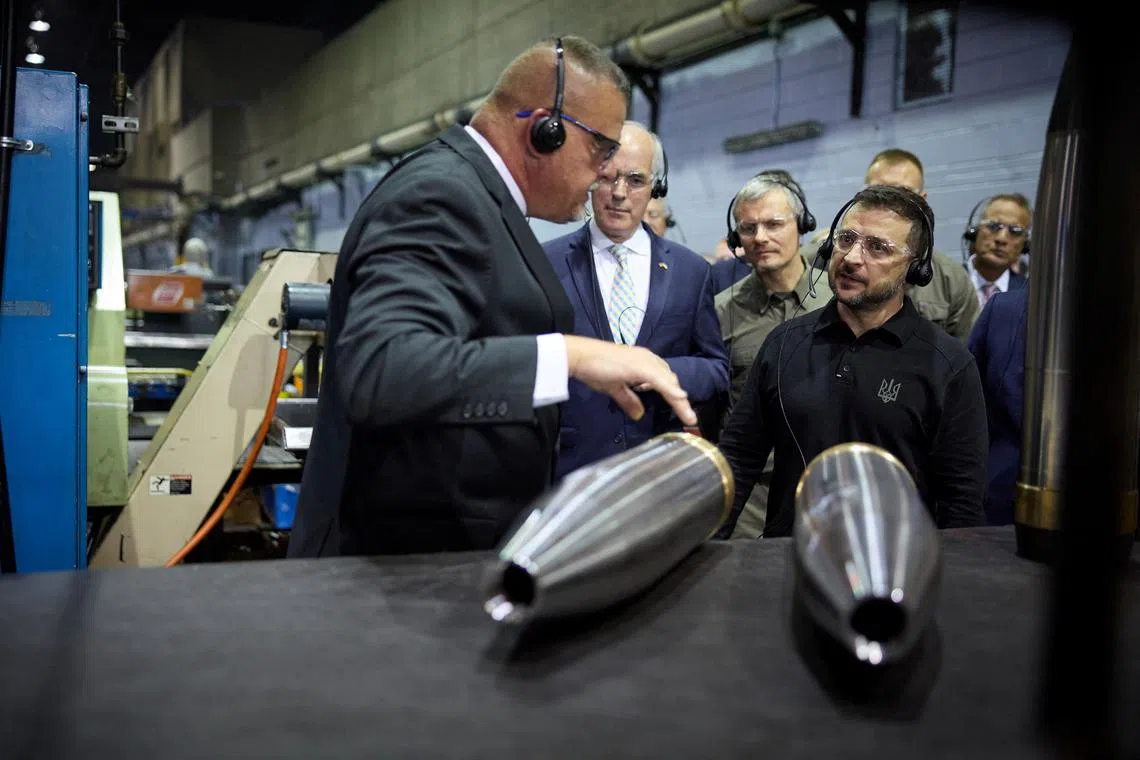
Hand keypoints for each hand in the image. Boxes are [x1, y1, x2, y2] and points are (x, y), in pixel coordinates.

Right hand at [564, 335, 696, 425]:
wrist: (581, 356)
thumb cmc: (594, 368)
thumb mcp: (615, 387)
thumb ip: (628, 400)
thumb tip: (638, 414)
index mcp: (643, 362)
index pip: (664, 380)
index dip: (674, 395)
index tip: (684, 411)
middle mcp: (648, 359)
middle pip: (670, 381)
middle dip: (679, 400)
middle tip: (689, 418)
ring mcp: (645, 362)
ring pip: (668, 382)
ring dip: (679, 400)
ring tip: (688, 416)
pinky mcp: (640, 367)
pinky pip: (660, 381)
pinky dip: (671, 390)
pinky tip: (680, 398)